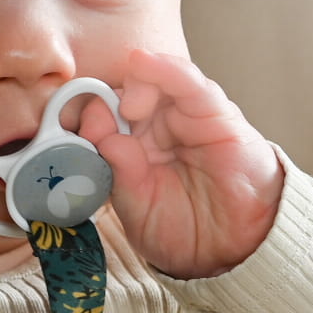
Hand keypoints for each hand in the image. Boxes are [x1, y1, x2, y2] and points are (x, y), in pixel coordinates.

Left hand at [77, 48, 283, 278]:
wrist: (236, 249)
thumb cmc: (188, 231)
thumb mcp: (140, 211)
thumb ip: (120, 177)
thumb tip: (104, 142)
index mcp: (134, 149)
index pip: (104, 119)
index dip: (88, 120)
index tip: (77, 133)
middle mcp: (158, 127)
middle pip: (125, 93)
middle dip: (105, 101)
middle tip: (97, 121)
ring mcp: (186, 117)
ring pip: (155, 80)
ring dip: (134, 84)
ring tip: (129, 108)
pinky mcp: (215, 112)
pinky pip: (190, 83)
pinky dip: (166, 69)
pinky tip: (144, 63)